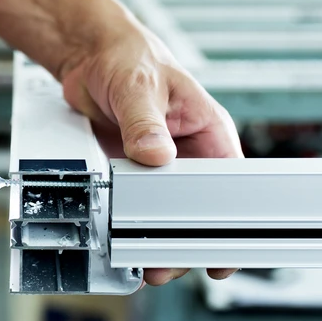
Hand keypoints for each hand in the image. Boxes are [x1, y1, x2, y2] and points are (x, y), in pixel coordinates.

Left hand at [60, 14, 242, 286]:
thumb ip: (145, 122)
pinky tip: (121, 244)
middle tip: (169, 264)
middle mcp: (188, 153)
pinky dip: (128, 225)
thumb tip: (155, 154)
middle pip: (196, 209)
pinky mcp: (130, 171)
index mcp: (208, 131)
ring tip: (145, 264)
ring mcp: (158, 166)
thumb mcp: (138, 88)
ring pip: (165, 213)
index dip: (230, 222)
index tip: (224, 253)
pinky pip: (134, 205)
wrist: (90, 56)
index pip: (231, 184)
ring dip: (155, 239)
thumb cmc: (130, 58)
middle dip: (184, 239)